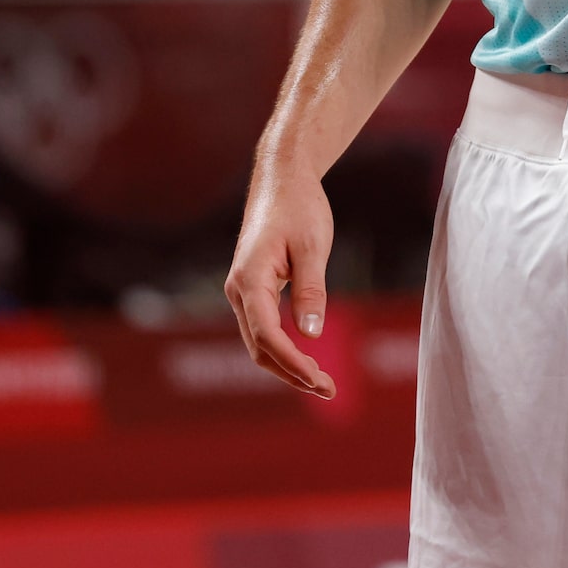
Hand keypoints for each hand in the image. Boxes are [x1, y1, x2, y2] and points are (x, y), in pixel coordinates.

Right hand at [224, 164, 335, 396]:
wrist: (281, 179)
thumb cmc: (299, 207)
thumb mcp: (313, 246)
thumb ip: (312, 290)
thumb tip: (311, 334)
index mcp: (250, 279)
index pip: (267, 335)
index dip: (292, 363)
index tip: (320, 380)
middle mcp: (239, 289)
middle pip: (259, 347)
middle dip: (291, 373)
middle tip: (329, 389)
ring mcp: (243, 290)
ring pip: (258, 341)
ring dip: (287, 365)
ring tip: (322, 381)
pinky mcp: (252, 288)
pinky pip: (262, 328)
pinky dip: (282, 348)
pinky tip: (306, 357)